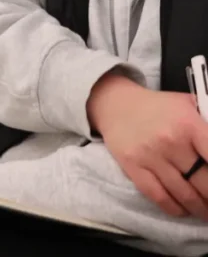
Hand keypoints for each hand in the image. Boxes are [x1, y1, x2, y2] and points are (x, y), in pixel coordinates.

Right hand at [87, 73, 207, 218]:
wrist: (116, 104)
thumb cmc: (159, 107)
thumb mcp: (188, 105)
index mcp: (188, 124)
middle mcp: (170, 141)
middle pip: (204, 182)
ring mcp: (150, 156)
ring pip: (184, 194)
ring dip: (200, 208)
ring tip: (206, 212)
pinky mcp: (132, 167)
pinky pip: (159, 196)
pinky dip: (175, 208)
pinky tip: (183, 210)